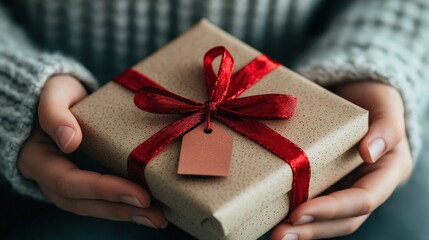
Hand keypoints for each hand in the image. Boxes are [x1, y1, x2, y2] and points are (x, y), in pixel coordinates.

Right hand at [18, 75, 167, 228]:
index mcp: (38, 159)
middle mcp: (51, 179)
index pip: (69, 182)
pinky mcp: (85, 184)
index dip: (103, 190)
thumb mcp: (54, 94)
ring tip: (158, 219)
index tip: (139, 194)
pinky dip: (125, 207)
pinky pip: (102, 200)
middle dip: (121, 210)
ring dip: (126, 214)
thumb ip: (54, 113)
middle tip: (156, 216)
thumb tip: (69, 141)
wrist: (62, 99)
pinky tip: (149, 210)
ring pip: (94, 207)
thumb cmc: (59, 95)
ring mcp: (68, 184)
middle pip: (83, 203)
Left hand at [270, 82, 412, 239]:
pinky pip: (312, 202)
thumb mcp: (385, 106)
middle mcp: (366, 186)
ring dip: (301, 230)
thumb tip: (369, 153)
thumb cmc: (373, 100)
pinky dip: (295, 214)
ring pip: (327, 219)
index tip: (300, 213)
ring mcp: (344, 187)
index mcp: (387, 172)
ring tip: (275, 235)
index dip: (333, 209)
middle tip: (280, 236)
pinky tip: (272, 218)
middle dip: (312, 230)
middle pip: (343, 220)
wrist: (356, 94)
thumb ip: (385, 127)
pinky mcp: (324, 182)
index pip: (363, 199)